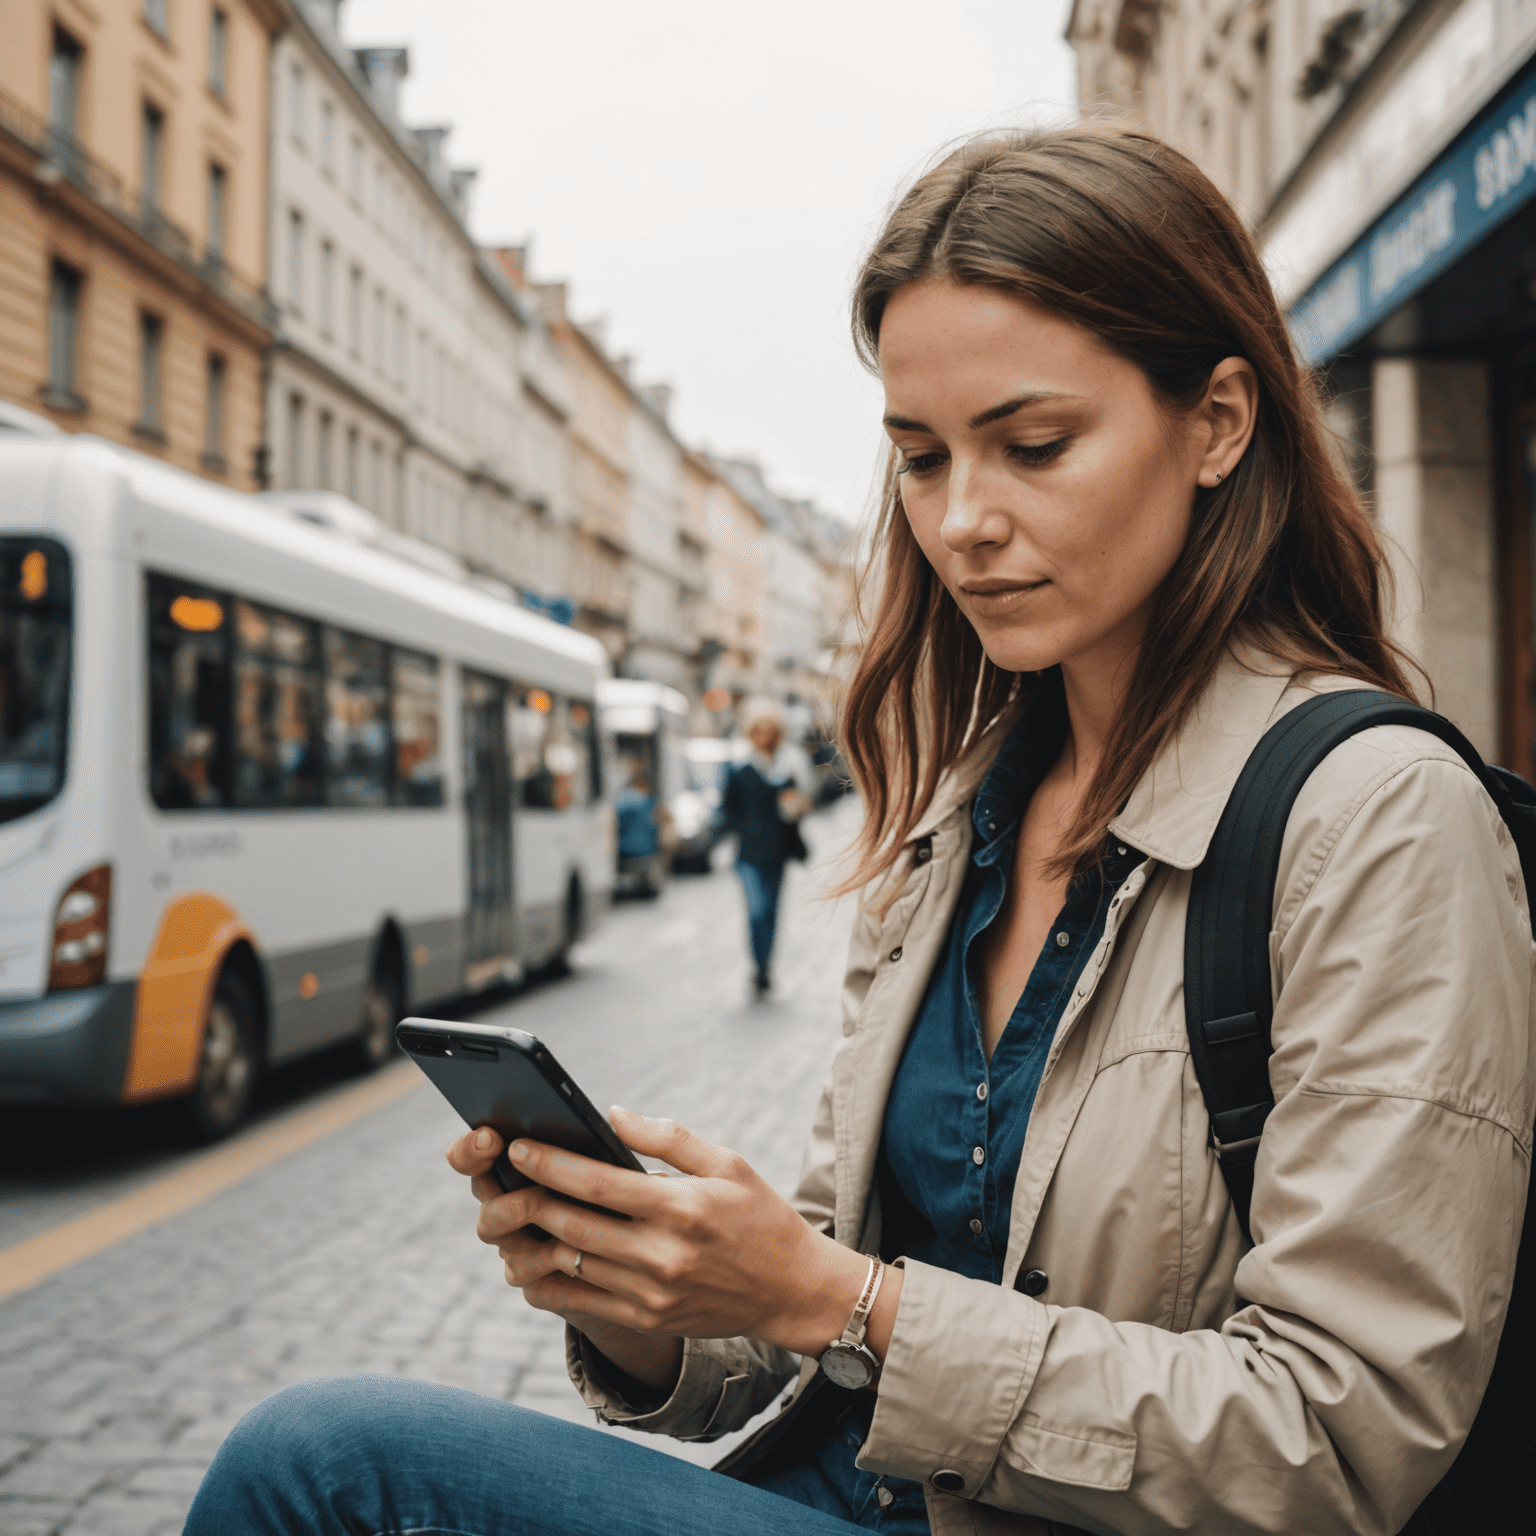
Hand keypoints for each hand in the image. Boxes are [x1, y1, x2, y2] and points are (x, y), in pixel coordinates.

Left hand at [449, 1110, 879, 1361]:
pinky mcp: (648, 1318)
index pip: (598, 1184)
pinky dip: (548, 1281)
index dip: (551, 1164)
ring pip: (571, 1264)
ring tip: (511, 1212)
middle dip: (529, 1198)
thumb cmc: (760, 1215)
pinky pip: (581, 1302)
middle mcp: (662, 1254)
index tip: (519, 1146)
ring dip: (532, 1238)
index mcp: (681, 1207)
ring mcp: (652, 1293)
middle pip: (573, 1225)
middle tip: (503, 1175)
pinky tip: (530, 1260)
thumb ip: (668, 1137)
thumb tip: (611, 1115)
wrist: (792, 1289)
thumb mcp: (727, 1163)